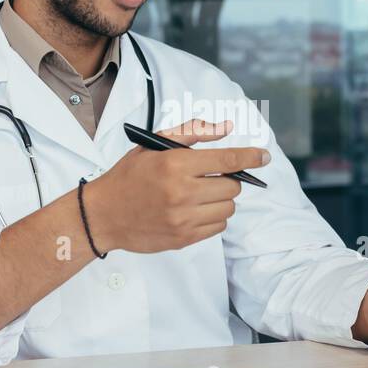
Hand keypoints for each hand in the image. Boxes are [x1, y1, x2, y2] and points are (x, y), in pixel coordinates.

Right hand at [84, 119, 268, 253]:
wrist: (103, 214)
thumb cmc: (129, 176)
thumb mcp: (154, 145)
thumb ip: (192, 133)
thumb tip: (226, 129)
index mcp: (175, 164)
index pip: (227, 160)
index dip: (251, 156)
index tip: (263, 156)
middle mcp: (181, 192)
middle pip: (232, 186)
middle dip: (227, 180)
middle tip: (211, 178)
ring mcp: (183, 218)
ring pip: (228, 208)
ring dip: (221, 199)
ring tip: (200, 195)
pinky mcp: (183, 238)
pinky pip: (218, 226)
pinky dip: (213, 217)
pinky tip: (194, 210)